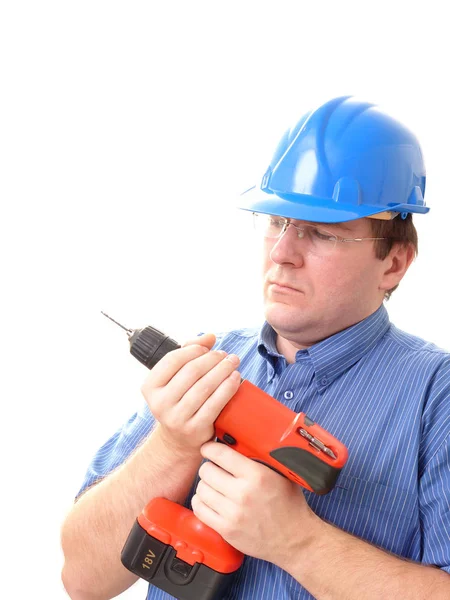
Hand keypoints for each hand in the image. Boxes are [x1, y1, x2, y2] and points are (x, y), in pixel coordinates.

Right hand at [140, 334, 240, 452]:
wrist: (179, 439)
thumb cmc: (180, 399)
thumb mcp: (176, 377)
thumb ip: (189, 352)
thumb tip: (209, 337)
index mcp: (150, 386)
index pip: (172, 360)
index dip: (194, 350)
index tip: (208, 348)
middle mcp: (159, 403)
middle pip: (191, 371)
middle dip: (213, 359)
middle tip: (226, 355)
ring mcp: (176, 418)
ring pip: (205, 386)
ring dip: (223, 370)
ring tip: (233, 363)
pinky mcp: (194, 429)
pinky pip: (215, 403)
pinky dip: (228, 388)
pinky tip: (235, 379)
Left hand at [191, 441, 317, 567]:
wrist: (295, 539)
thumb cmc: (289, 504)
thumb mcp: (281, 474)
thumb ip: (260, 458)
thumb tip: (238, 442)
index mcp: (257, 475)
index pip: (221, 454)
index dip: (210, 448)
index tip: (208, 448)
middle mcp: (243, 493)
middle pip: (207, 471)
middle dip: (209, 467)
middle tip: (214, 469)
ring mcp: (233, 513)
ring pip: (201, 489)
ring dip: (205, 485)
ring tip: (213, 485)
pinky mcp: (227, 530)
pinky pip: (200, 510)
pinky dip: (201, 502)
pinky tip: (209, 500)